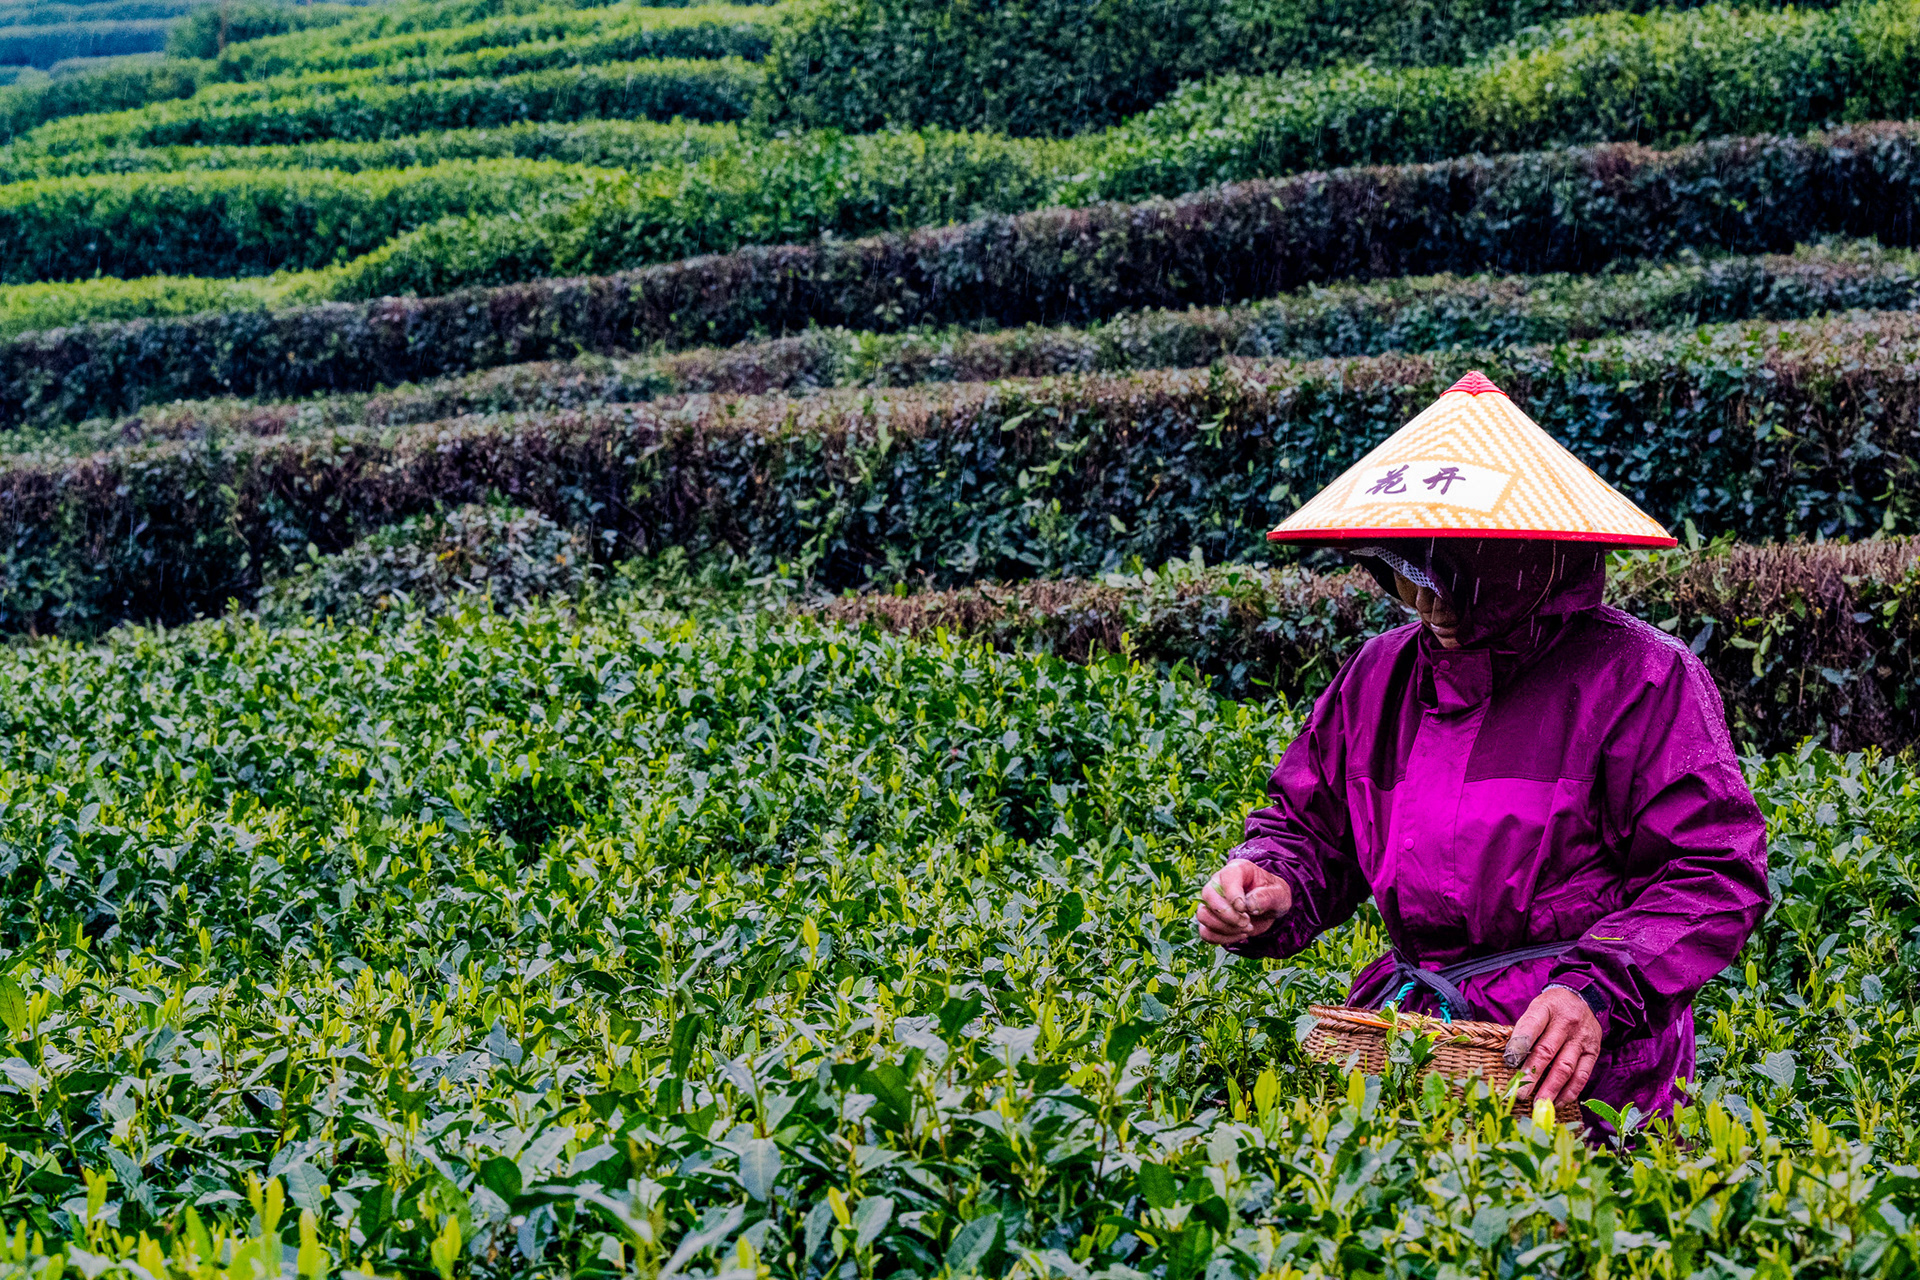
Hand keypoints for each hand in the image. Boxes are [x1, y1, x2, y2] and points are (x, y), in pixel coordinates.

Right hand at [1194, 859, 1291, 946]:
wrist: (1270, 908)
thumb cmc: (1274, 895)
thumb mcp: (1279, 894)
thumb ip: (1267, 897)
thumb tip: (1249, 905)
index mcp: (1237, 869)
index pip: (1226, 877)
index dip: (1233, 894)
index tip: (1245, 909)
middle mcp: (1220, 882)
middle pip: (1208, 895)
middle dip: (1227, 915)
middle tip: (1247, 922)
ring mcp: (1212, 901)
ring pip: (1203, 915)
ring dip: (1225, 928)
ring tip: (1246, 929)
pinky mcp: (1211, 919)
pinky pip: (1205, 932)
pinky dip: (1221, 938)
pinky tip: (1240, 935)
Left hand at [1505, 986, 1601, 1104]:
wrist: (1582, 998)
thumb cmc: (1552, 1008)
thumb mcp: (1536, 1008)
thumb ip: (1525, 1030)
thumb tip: (1511, 1059)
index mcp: (1546, 1008)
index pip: (1531, 1026)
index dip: (1519, 1044)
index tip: (1509, 1062)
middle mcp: (1566, 1023)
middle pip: (1547, 1051)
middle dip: (1532, 1074)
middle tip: (1520, 1093)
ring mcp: (1581, 1038)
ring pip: (1565, 1067)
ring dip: (1551, 1088)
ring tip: (1539, 1103)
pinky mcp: (1593, 1052)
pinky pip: (1582, 1075)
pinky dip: (1570, 1091)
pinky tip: (1558, 1102)